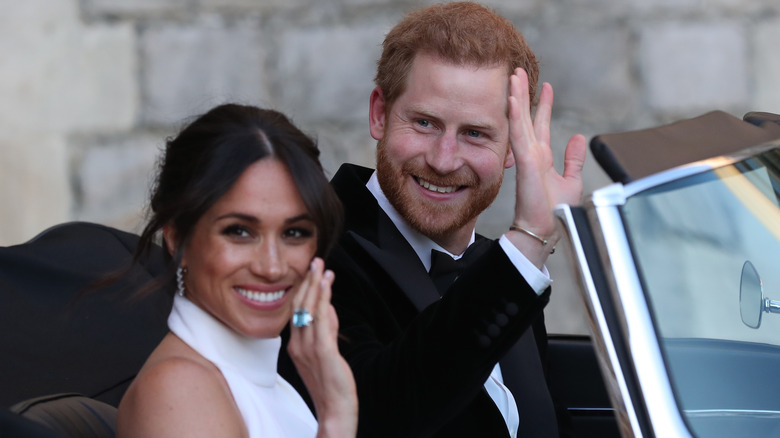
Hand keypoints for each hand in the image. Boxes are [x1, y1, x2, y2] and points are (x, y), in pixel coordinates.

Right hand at [288, 258, 357, 437]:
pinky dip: (323, 300)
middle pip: (299, 306)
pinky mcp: (323, 352)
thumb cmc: (330, 383)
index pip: (296, 311)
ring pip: (309, 309)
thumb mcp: (325, 352)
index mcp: (295, 345)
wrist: (334, 410)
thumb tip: (329, 307)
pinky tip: (327, 286)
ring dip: (316, 285)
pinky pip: (321, 320)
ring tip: (322, 267)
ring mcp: (308, 348)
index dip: (303, 289)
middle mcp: (298, 345)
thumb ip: (326, 329)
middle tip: (315, 261)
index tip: (311, 271)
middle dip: (308, 281)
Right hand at [506, 68, 586, 266]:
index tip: (546, 86)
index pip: (541, 124)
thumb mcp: (571, 180)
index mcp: (541, 157)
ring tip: (514, 76)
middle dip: (523, 93)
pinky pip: (518, 135)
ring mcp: (526, 157)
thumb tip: (578, 137)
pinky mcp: (525, 163)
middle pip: (526, 117)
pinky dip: (515, 117)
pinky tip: (512, 100)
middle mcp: (532, 154)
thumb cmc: (555, 212)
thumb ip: (573, 159)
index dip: (543, 104)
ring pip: (519, 120)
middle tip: (519, 71)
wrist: (545, 230)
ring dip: (516, 98)